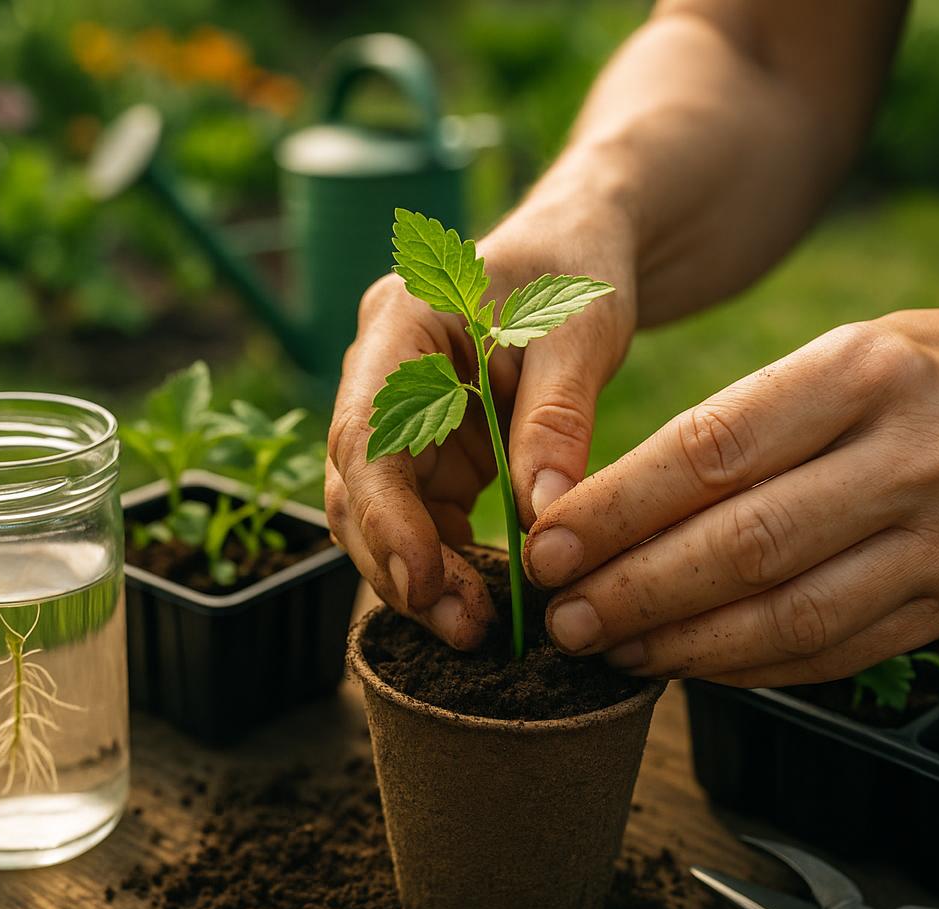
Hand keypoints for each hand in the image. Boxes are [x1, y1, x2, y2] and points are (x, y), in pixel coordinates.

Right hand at [326, 199, 637, 647]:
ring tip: (472, 628)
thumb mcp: (581, 334)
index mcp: (399, 324)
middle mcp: (380, 373)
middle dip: (398, 561)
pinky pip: (419, 518)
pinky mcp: (429, 450)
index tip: (424, 578)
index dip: (387, 516)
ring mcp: (399, 415)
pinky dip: (442, 563)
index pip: (368, 433)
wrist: (580, 250)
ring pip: (378, 512)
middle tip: (461, 625)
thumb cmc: (577, 271)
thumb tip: (544, 524)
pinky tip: (482, 601)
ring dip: (416, 574)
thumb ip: (556, 422)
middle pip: (357, 485)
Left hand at [523, 308, 938, 684]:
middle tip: (559, 618)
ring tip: (606, 649)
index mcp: (861, 373)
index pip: (712, 450)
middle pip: (747, 545)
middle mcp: (915, 457)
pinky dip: (743, 666)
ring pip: (787, 617)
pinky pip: (828, 655)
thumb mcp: (820, 360)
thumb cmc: (896, 377)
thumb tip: (594, 522)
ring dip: (681, 645)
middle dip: (635, 591)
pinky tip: (682, 662)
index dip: (616, 510)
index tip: (545, 548)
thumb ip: (723, 432)